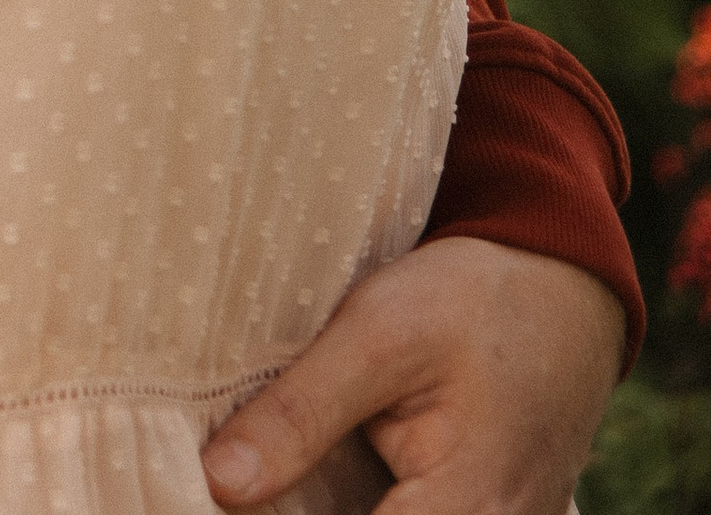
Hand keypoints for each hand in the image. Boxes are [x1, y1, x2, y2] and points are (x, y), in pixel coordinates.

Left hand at [198, 237, 622, 514]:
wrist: (565, 291)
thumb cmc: (476, 302)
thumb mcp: (378, 333)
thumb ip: (300, 414)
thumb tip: (220, 484)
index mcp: (465, 510)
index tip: (224, 499)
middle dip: (299, 510)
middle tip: (244, 482)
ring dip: (327, 503)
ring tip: (273, 476)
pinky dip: (360, 500)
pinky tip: (312, 484)